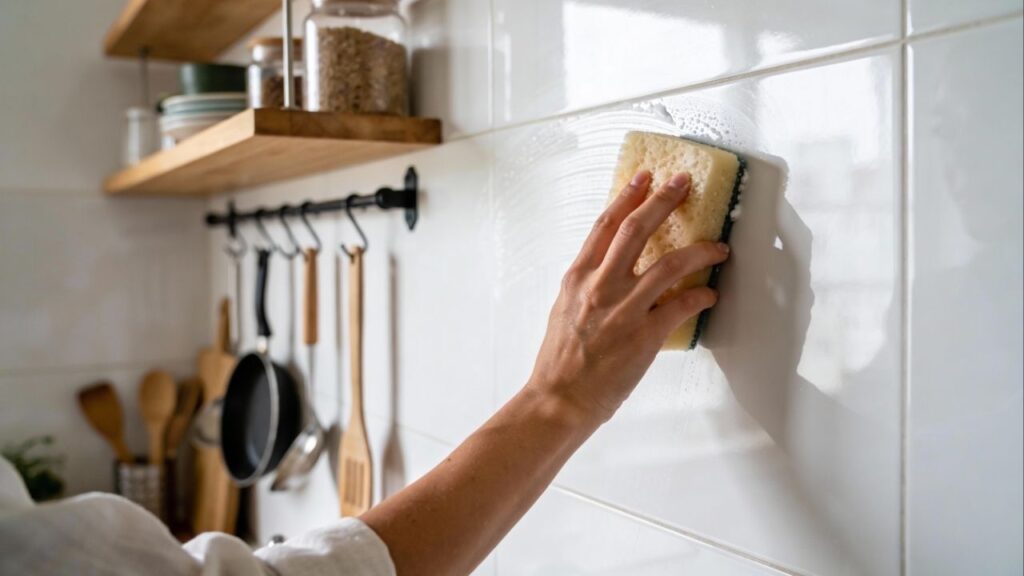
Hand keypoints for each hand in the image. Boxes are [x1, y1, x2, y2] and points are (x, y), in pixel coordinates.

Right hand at [527, 170, 729, 424]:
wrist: (558, 399)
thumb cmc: (560, 360)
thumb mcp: (565, 308)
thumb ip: (589, 284)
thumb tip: (612, 267)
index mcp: (578, 277)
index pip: (606, 225)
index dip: (628, 195)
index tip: (645, 176)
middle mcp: (600, 287)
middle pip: (637, 229)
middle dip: (664, 201)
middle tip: (683, 183)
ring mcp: (623, 310)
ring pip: (670, 264)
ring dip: (700, 250)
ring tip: (717, 247)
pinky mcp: (644, 336)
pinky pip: (682, 305)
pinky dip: (701, 296)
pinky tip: (709, 294)